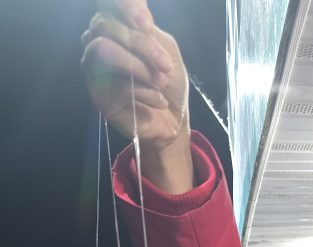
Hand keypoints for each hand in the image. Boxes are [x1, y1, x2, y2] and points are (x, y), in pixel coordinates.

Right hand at [81, 2, 192, 189]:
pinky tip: (158, 100)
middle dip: (143, 45)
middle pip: (107, 25)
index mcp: (116, 25)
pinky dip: (145, 92)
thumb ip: (149, 31)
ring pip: (104, 48)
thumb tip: (139, 19)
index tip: (147, 24)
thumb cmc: (168, 82)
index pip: (107, 2)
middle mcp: (97, 40)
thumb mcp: (165, 50)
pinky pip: (116, 82)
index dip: (124, 5)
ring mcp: (93, 66)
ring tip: (160, 83)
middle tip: (165, 66)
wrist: (171, 121)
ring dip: (140, 67)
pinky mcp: (97, 93)